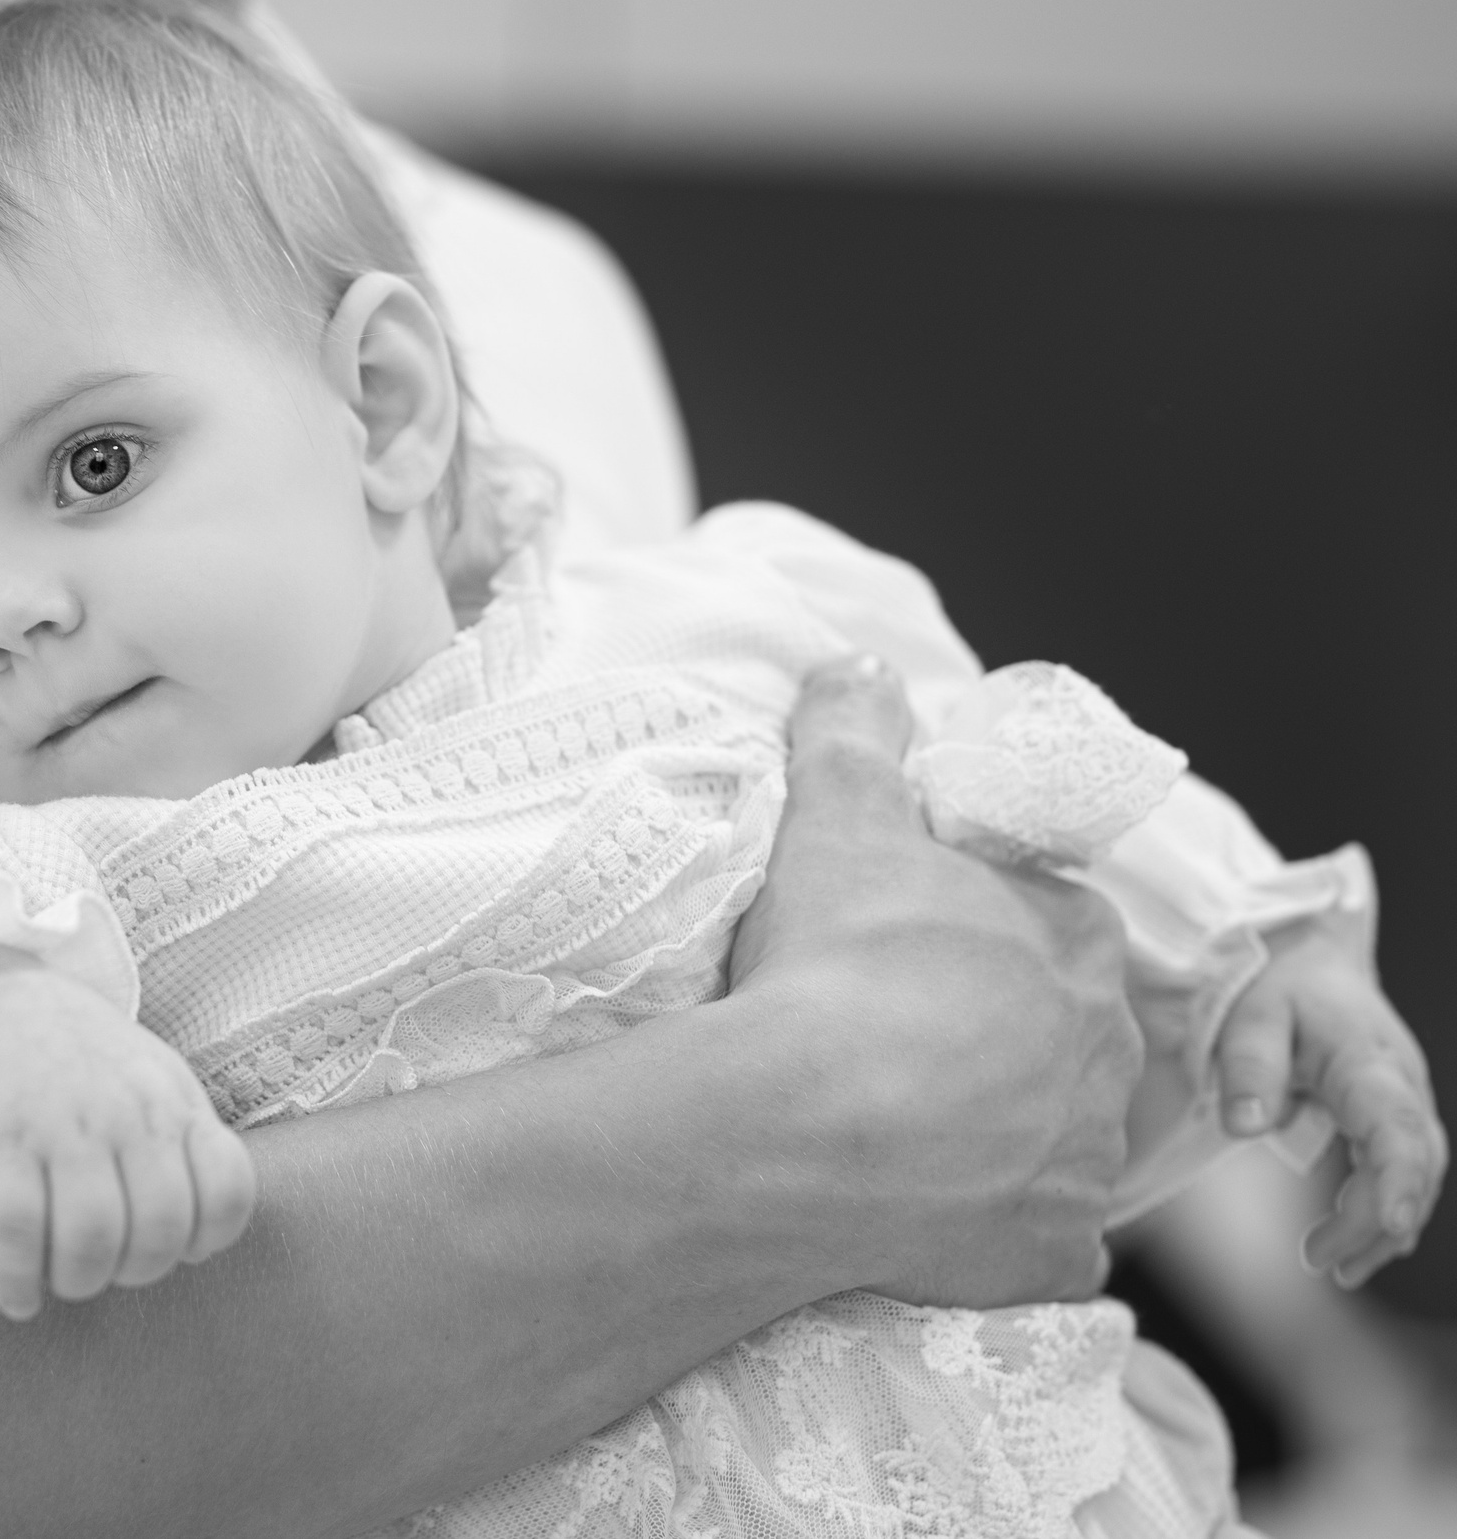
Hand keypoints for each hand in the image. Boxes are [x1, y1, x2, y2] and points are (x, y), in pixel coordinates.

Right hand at [0, 968, 257, 1320]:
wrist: (5, 1009)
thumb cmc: (94, 1069)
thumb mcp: (162, 1086)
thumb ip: (189, 1152)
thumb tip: (197, 1243)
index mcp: (175, 1106)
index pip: (227, 1192)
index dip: (208, 1239)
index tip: (180, 1247)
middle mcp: (126, 1115)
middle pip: (159, 1229)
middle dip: (137, 1271)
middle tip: (113, 1268)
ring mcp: (62, 1128)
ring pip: (91, 1239)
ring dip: (81, 1281)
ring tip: (67, 1278)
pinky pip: (17, 1230)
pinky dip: (19, 1280)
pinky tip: (20, 1295)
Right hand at [728, 656, 1144, 1306]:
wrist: (810, 1124)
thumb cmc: (838, 960)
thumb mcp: (836, 814)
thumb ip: (853, 732)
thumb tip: (857, 665)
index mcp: (1070, 936)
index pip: (1045, 921)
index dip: (980, 932)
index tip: (915, 949)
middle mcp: (1104, 1047)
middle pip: (1059, 1033)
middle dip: (998, 1037)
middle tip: (897, 1044)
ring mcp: (1082, 1157)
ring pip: (1053, 1139)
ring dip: (997, 1136)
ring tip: (897, 1135)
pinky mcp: (1048, 1250)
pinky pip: (1029, 1241)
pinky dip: (986, 1232)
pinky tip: (920, 1219)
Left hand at [1214, 906, 1445, 1286]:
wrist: (1304, 955)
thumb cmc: (1274, 983)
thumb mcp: (1247, 1013)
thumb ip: (1248, 1067)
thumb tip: (1245, 1126)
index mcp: (1367, 1060)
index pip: (1399, 1128)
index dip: (1399, 1181)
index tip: (1389, 1226)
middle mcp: (1400, 1083)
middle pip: (1416, 1163)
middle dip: (1380, 1221)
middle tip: (1325, 1264)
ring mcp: (1403, 1098)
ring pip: (1417, 1170)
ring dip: (1383, 1224)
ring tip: (1334, 1266)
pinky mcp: (1393, 1111)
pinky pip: (1403, 1165)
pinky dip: (1384, 1205)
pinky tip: (1355, 1240)